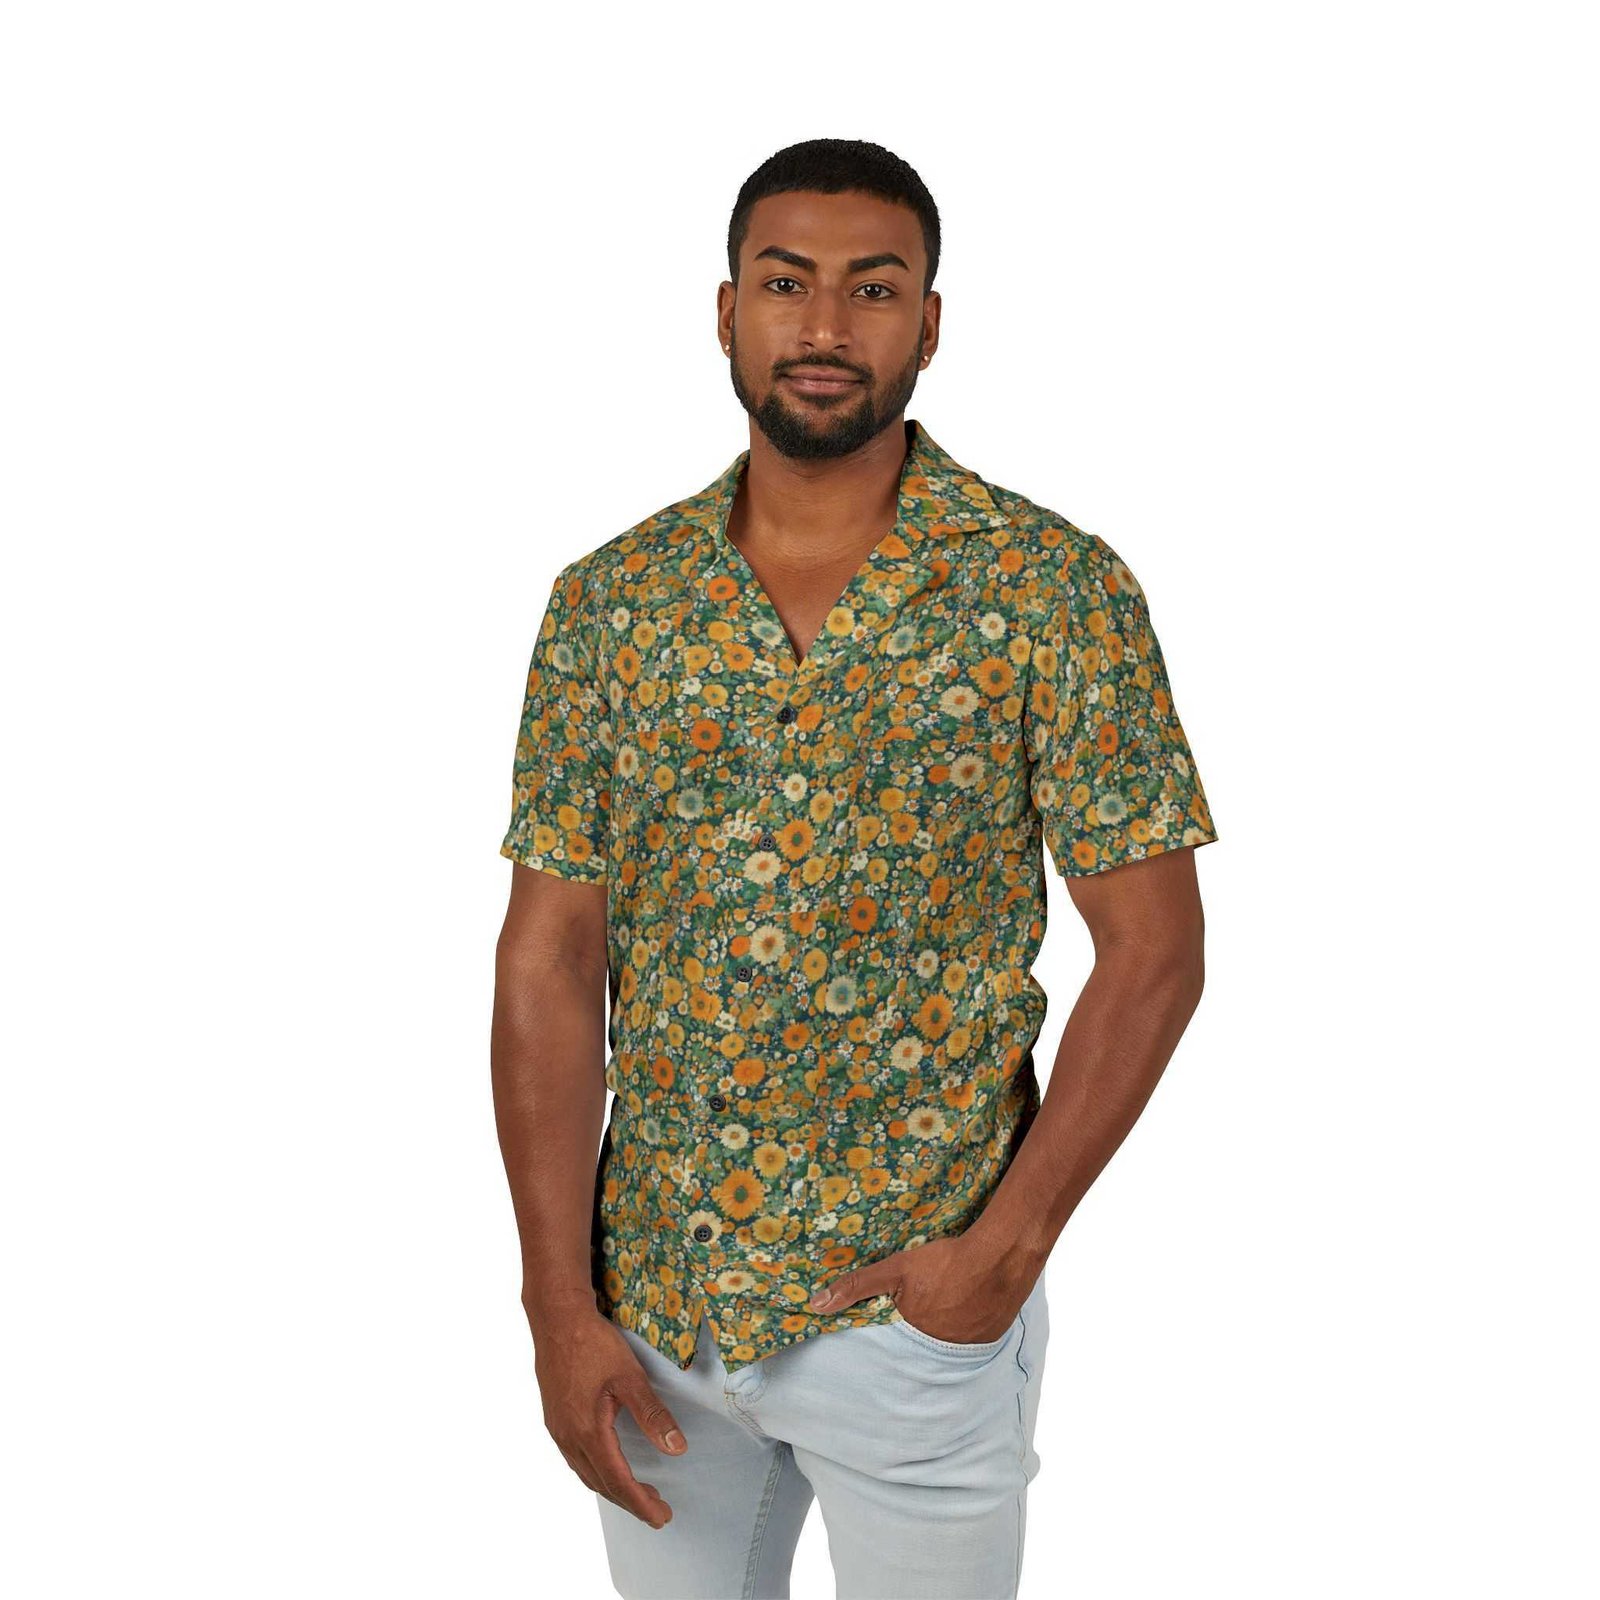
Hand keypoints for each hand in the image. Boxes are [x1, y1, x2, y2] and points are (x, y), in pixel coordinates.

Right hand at [530, 1305, 687, 1528]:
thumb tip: (677, 1449)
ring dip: (612, 1488)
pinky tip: (607, 1465)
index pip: (618, 1481)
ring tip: (637, 1493)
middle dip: (630, 1501)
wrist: (556, 1320)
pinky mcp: (555, 1419)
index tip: (662, 1517)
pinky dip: (596, 1471)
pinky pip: (576, 1459)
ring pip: (587, 1473)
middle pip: (602, 1483)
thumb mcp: (630, 1378)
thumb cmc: (593, 1345)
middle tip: (657, 1511)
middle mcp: (570, 1438)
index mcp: (588, 1432)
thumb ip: (653, 1415)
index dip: (641, 1503)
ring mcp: (558, 1430)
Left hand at [806, 1235, 1028, 1344]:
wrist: (1000, 1257)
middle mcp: (937, 1351)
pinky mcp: (988, 1340)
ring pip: (944, 1346)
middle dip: (913, 1338)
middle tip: (917, 1319)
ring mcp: (965, 1348)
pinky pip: (968, 1341)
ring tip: (940, 1314)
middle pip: (917, 1348)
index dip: (886, 1338)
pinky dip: (963, 1331)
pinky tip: (964, 1312)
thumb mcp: (895, 1269)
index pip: (890, 1347)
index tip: (883, 1334)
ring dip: (939, 1334)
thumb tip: (816, 1305)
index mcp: (911, 1336)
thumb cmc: (945, 1262)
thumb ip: (856, 1286)